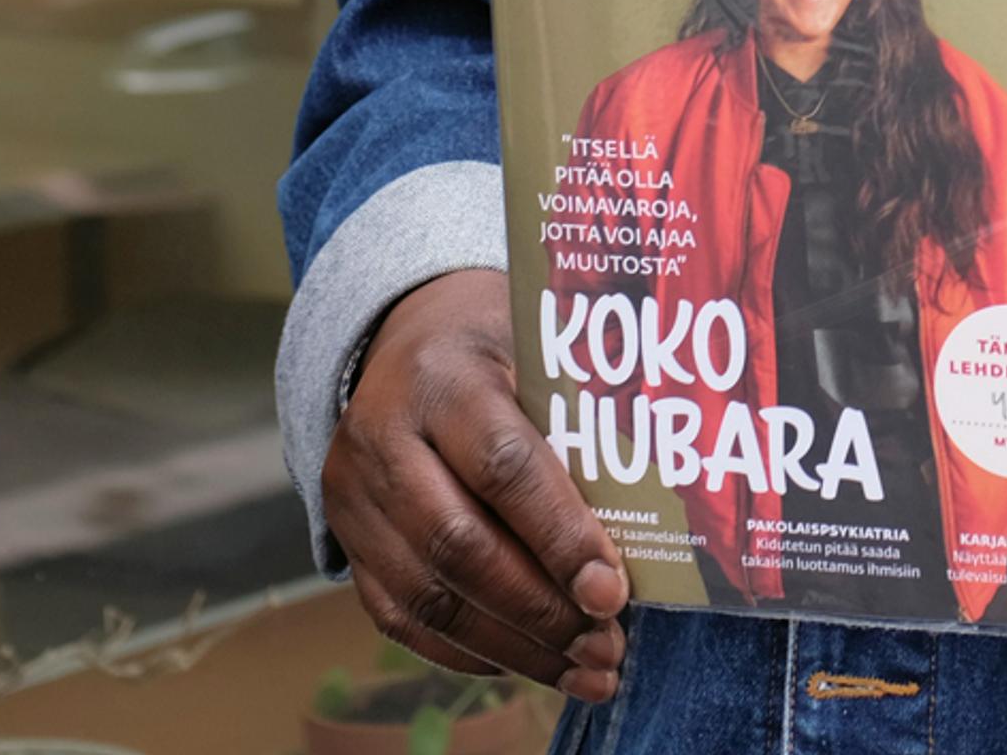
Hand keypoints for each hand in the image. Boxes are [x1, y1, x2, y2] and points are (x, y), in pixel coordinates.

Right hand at [323, 269, 631, 700]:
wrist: (404, 337)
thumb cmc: (496, 345)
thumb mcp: (538, 349)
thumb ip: (583, 415)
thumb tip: (659, 504)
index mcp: (442, 378)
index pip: (502, 467)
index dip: (560, 536)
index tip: (612, 590)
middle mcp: (383, 438)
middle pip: (458, 545)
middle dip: (541, 609)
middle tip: (607, 646)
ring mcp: (353, 496)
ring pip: (427, 595)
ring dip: (512, 646)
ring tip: (582, 670)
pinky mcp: (347, 540)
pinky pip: (401, 616)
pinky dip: (468, 650)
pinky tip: (527, 661)